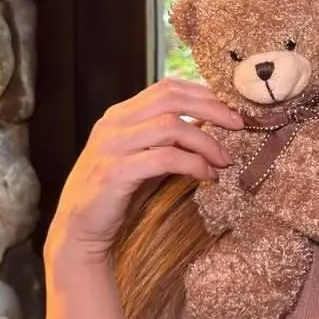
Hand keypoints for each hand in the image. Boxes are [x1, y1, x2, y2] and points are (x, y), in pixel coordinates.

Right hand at [44, 77, 243, 262]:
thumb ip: (169, 139)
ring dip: (206, 141)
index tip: (231, 109)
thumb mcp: (144, 157)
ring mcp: (111, 146)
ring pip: (170, 126)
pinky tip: (208, 175)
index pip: (167, 88)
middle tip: (239, 125)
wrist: (79, 231)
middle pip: (170, 99)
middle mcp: (113, 124)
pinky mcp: (114, 173)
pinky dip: (192, 164)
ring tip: (224, 159)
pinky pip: (163, 158)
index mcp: (120, 114)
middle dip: (211, 108)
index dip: (203, 94)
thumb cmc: (118, 194)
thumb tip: (213, 126)